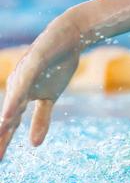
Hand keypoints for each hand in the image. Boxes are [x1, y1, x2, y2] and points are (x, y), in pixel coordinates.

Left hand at [0, 19, 81, 159]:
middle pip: (6, 119)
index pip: (9, 125)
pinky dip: (14, 102)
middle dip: (0, 139)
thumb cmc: (58, 66)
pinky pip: (22, 87)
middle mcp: (16, 88)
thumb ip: (41, 120)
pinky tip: (8, 115)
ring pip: (10, 104)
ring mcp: (23, 77)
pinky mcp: (33, 66)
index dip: (2, 142)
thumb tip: (34, 145)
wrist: (69, 38)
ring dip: (3, 123)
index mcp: (20, 97)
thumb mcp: (51, 97)